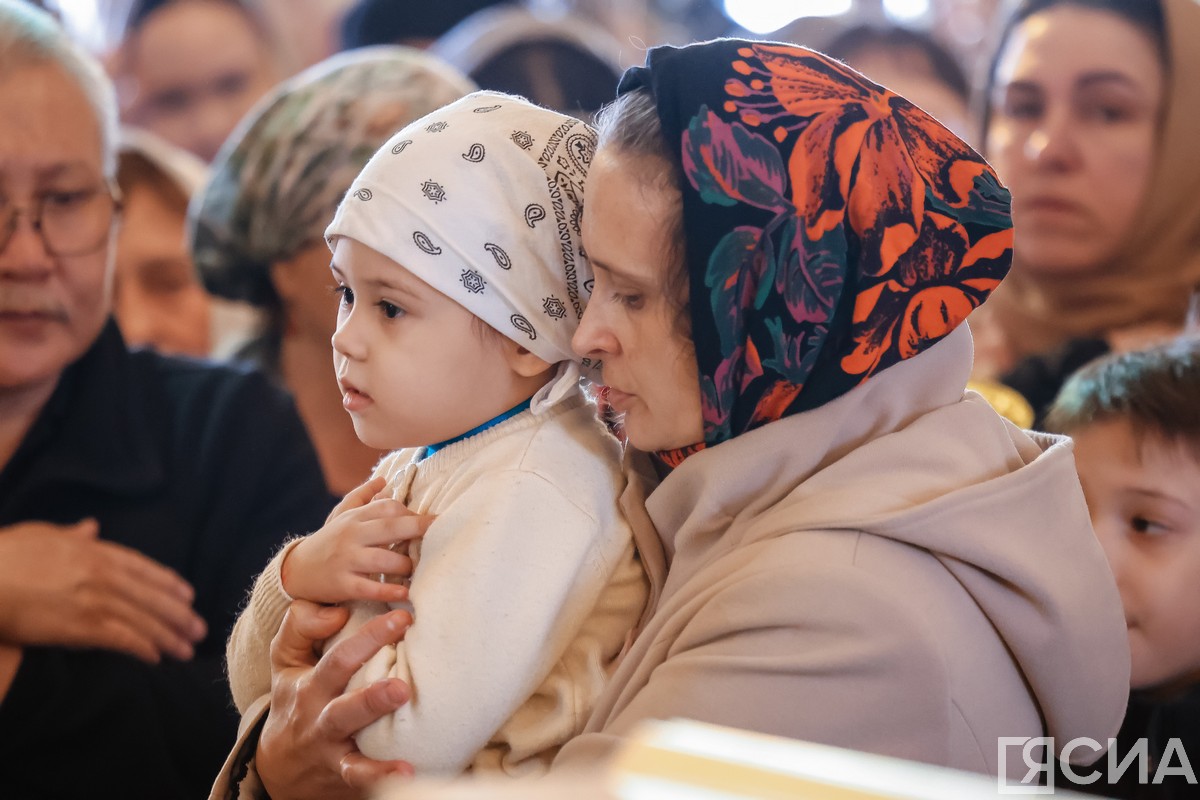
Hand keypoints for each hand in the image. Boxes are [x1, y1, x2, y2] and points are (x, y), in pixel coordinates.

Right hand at [0, 519, 204, 662]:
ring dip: (169, 636)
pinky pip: (121, 639)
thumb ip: (72, 534)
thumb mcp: (42, 535)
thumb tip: (91, 526)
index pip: (144, 568)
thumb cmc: (3, 556)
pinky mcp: (80, 626)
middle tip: (200, 630)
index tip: (188, 595)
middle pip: (152, 597)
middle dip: (179, 615)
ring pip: (143, 620)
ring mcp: (94, 600)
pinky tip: (156, 658)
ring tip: (186, 650)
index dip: (169, 584)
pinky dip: (142, 648)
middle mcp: (102, 574)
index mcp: (95, 551)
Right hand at [257, 600, 413, 799]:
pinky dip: (380, 774)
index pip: (340, 656)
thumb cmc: (294, 700)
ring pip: (346, 727)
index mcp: (310, 683)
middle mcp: (318, 711)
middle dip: (371, 687)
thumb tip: (337, 609)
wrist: (278, 765)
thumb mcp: (286, 663)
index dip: (369, 636)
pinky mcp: (339, 770)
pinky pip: (357, 774)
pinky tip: (407, 770)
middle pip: (341, 694)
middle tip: (403, 679)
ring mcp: (329, 742)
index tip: (403, 617)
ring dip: (373, 712)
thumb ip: (302, 626)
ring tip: (402, 698)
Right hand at [282, 476, 432, 604]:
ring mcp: (346, 559)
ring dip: (406, 565)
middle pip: (391, 527)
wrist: (295, 570)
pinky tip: (405, 594)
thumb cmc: (327, 541)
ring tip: (417, 570)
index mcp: (355, 517)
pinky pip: (369, 588)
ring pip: (383, 559)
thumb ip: (362, 496)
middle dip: (419, 529)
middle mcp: (352, 535)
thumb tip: (384, 478)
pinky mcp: (342, 584)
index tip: (429, 524)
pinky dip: (389, 591)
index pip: (389, 508)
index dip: (412, 515)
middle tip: (442, 533)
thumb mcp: (341, 515)